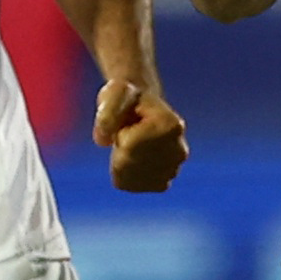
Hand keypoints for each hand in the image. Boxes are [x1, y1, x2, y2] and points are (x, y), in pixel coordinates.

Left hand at [95, 78, 187, 192]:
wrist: (142, 109)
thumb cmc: (127, 98)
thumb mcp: (115, 93)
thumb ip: (106, 112)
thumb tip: (102, 141)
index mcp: (172, 125)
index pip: (128, 144)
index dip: (119, 132)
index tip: (130, 122)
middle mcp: (179, 150)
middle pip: (128, 162)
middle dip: (119, 147)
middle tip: (129, 133)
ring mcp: (174, 170)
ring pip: (128, 176)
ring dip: (120, 161)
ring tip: (132, 145)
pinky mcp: (164, 183)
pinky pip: (130, 186)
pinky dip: (123, 174)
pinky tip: (130, 160)